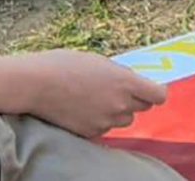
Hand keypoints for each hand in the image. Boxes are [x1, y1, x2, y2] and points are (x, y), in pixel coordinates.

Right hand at [14, 51, 167, 137]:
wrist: (35, 84)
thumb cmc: (64, 65)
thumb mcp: (99, 62)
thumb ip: (120, 74)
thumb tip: (132, 81)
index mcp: (125, 82)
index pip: (159, 95)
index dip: (156, 91)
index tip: (150, 88)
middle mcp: (119, 104)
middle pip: (143, 108)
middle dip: (135, 99)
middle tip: (118, 90)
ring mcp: (105, 121)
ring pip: (124, 120)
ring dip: (117, 111)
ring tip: (96, 98)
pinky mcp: (91, 133)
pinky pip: (105, 127)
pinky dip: (99, 120)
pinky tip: (83, 108)